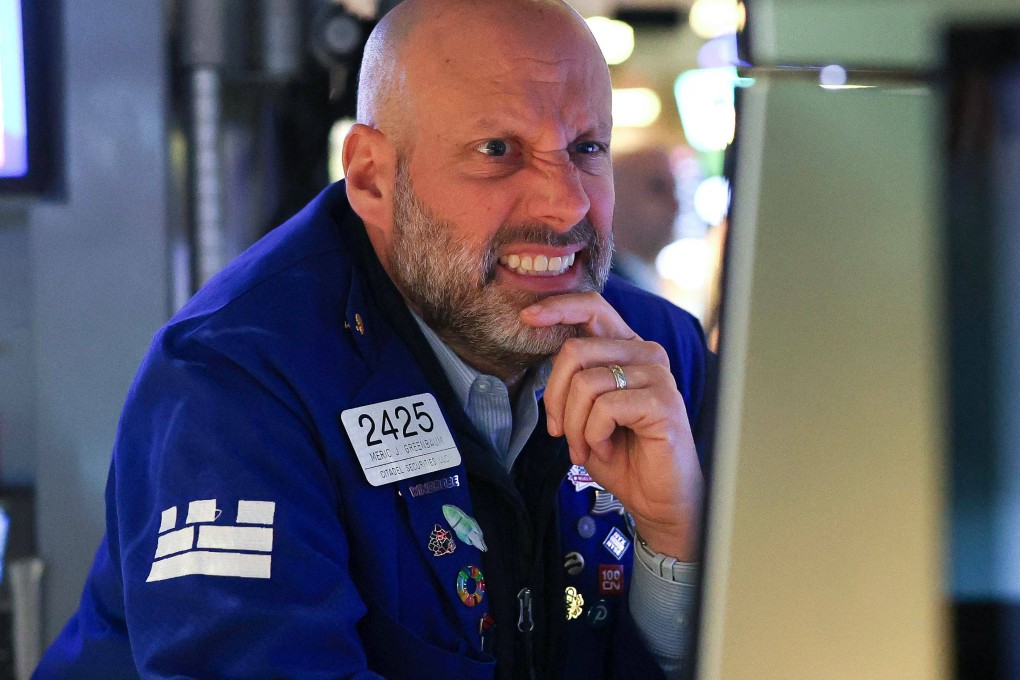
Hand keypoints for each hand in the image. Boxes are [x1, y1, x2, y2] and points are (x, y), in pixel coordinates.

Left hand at [520, 292, 703, 559]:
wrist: (657, 499)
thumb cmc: (622, 454)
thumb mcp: (585, 412)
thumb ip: (573, 379)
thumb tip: (544, 355)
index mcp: (626, 348)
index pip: (592, 307)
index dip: (557, 307)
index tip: (528, 318)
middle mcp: (645, 354)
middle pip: (575, 350)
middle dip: (555, 397)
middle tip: (560, 432)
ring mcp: (657, 376)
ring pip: (586, 383)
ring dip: (574, 425)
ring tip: (585, 447)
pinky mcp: (663, 402)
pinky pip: (605, 408)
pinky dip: (594, 435)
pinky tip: (607, 448)